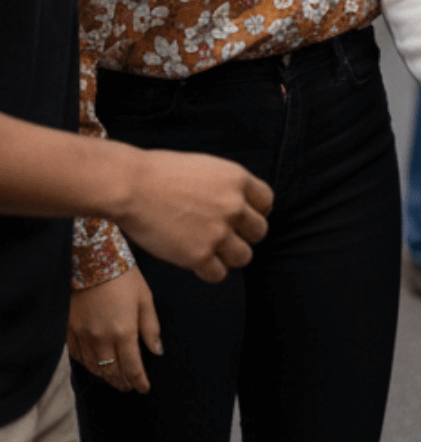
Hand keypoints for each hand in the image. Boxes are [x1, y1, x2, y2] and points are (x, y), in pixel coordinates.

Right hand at [67, 267, 159, 394]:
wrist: (92, 260)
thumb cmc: (124, 276)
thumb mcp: (145, 298)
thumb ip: (151, 327)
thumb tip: (157, 351)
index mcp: (124, 331)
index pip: (132, 367)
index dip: (139, 381)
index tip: (144, 389)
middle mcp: (101, 339)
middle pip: (112, 372)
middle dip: (123, 383)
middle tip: (130, 387)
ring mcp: (83, 337)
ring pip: (94, 368)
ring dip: (106, 377)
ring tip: (116, 380)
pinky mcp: (69, 332)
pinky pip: (79, 358)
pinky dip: (89, 366)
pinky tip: (96, 366)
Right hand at [114, 149, 271, 282]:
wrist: (132, 186)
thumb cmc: (162, 174)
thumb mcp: (207, 168)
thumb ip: (227, 186)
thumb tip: (240, 204)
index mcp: (238, 179)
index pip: (266, 202)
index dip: (255, 212)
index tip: (241, 219)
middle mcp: (234, 205)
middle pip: (260, 231)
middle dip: (245, 236)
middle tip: (226, 238)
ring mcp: (218, 231)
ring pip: (244, 256)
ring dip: (230, 256)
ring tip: (213, 252)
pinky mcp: (199, 255)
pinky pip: (219, 274)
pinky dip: (210, 271)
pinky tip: (197, 262)